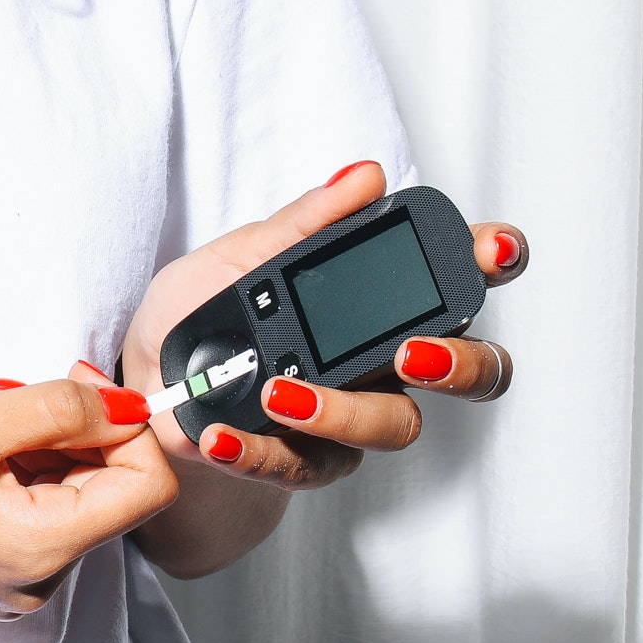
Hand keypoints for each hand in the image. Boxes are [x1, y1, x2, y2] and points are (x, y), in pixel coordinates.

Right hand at [0, 378, 174, 617]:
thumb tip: (128, 406)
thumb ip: (63, 408)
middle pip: (109, 491)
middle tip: (15, 389)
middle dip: (77, 428)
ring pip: (71, 494)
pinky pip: (34, 508)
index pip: (146, 487)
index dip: (128, 425)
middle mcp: (39, 580)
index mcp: (43, 550)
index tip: (81, 382)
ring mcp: (13, 579)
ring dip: (41, 442)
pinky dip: (16, 466)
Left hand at [120, 160, 527, 494]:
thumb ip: (302, 223)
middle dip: (459, 363)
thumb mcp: (236, 258)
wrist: (147, 388)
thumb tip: (364, 177)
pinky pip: (307, 465)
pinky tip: (222, 435)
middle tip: (413, 352)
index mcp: (380, 298)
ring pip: (397, 426)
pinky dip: (261, 451)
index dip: (494, 261)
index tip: (492, 249)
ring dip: (343, 411)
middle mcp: (388, 360)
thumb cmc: (200, 315)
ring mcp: (359, 415)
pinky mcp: (313, 463)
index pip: (459, 277)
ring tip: (280, 392)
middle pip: (474, 370)